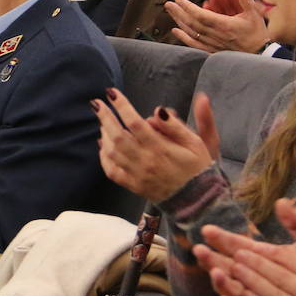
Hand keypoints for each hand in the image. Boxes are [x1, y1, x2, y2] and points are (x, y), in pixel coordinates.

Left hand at [95, 88, 217, 202]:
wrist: (199, 202)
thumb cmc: (199, 168)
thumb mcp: (196, 143)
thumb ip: (176, 126)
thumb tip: (159, 109)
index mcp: (161, 148)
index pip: (135, 123)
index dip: (121, 106)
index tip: (112, 93)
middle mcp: (146, 161)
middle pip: (118, 136)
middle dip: (105, 117)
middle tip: (96, 103)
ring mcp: (137, 175)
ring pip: (112, 152)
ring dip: (104, 134)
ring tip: (102, 121)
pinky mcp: (134, 186)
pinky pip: (112, 171)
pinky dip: (104, 157)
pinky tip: (103, 145)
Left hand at [165, 0, 268, 52]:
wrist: (261, 54)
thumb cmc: (257, 34)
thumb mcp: (254, 14)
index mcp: (224, 25)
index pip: (201, 15)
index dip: (188, 8)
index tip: (179, 0)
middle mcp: (216, 35)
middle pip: (192, 23)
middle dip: (179, 12)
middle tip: (169, 4)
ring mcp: (213, 44)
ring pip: (191, 33)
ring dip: (179, 22)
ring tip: (170, 13)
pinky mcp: (212, 51)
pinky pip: (195, 45)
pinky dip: (184, 38)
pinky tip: (175, 31)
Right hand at [195, 198, 295, 295]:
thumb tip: (282, 201)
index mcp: (263, 256)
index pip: (236, 244)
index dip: (221, 238)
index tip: (208, 230)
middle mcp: (255, 277)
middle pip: (225, 267)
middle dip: (211, 259)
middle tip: (200, 251)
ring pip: (229, 290)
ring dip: (220, 282)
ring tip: (217, 273)